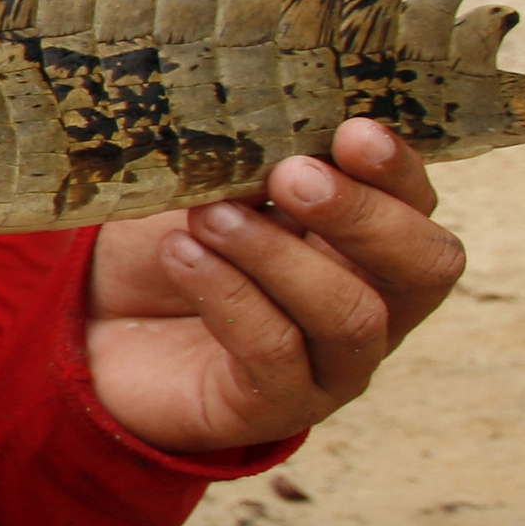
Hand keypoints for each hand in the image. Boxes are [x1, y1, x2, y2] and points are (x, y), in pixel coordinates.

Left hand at [82, 119, 463, 452]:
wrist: (101, 327)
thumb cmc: (173, 241)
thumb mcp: (212, 187)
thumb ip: (253, 161)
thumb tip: (263, 118)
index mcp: (370, 242)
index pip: (418, 206)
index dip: (398, 171)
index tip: (351, 131)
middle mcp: (374, 306)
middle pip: (423, 267)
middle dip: (362, 216)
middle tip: (290, 176)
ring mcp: (332, 365)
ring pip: (350, 315)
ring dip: (279, 255)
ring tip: (210, 216)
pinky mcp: (276, 406)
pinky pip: (275, 353)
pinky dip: (229, 296)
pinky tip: (182, 254)